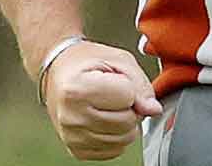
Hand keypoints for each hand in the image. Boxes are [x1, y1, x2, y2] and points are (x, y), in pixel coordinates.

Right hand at [43, 41, 162, 160]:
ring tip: (109, 107)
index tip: (117, 82)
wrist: (59, 73)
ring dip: (125, 123)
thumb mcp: (118, 60)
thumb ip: (140, 85)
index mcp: (78, 88)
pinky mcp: (75, 149)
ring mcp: (71, 136)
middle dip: (130, 108)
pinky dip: (116, 137)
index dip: (130, 88)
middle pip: (127, 122)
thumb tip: (153, 109)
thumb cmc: (87, 63)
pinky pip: (113, 151)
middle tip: (115, 96)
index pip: (128, 98)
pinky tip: (105, 120)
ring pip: (123, 139)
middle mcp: (70, 116)